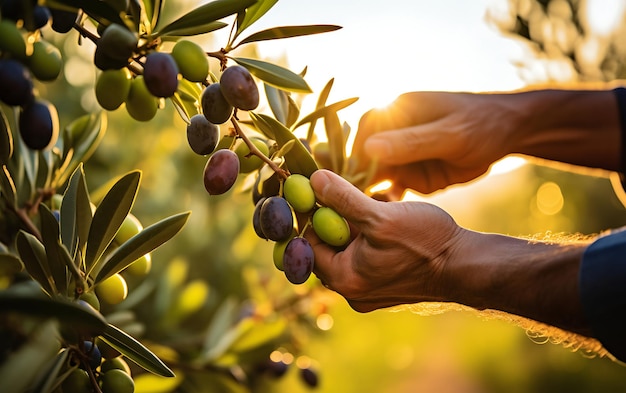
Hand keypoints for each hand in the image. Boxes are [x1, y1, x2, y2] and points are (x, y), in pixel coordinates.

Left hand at [306, 169, 464, 311]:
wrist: (468, 265)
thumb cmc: (427, 243)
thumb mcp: (381, 216)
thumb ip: (343, 199)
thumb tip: (313, 180)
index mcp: (344, 279)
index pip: (308, 243)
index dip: (309, 213)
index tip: (309, 186)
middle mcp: (353, 289)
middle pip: (328, 245)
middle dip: (335, 214)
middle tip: (341, 187)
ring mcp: (370, 286)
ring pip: (349, 246)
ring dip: (355, 219)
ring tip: (373, 198)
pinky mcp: (385, 280)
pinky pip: (366, 252)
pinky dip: (370, 230)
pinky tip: (385, 208)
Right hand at [350, 91, 518, 196]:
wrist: (509, 135)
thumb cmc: (481, 125)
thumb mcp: (450, 135)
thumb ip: (411, 142)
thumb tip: (369, 148)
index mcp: (399, 111)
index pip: (366, 132)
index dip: (356, 155)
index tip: (351, 178)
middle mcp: (395, 133)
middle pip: (365, 156)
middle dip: (357, 177)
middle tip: (349, 200)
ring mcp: (403, 155)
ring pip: (376, 175)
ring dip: (369, 192)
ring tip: (364, 210)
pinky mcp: (412, 174)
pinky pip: (393, 187)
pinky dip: (388, 199)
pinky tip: (388, 212)